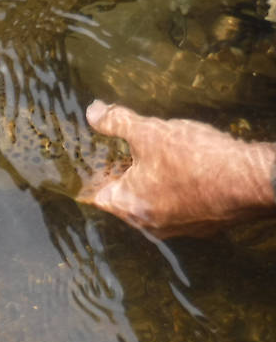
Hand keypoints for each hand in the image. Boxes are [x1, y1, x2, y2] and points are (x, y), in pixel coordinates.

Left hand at [82, 100, 275, 237]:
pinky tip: (189, 172)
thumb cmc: (195, 158)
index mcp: (129, 206)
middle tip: (130, 156)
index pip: (100, 196)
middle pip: (126, 201)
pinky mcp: (204, 226)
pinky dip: (179, 192)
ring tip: (161, 161)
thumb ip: (117, 123)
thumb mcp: (149, 132)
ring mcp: (178, 228)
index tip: (101, 162)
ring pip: (154, 206)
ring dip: (154, 185)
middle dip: (127, 178)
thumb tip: (92, 113)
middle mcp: (150, 225)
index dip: (99, 176)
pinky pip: (181, 208)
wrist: (251, 181)